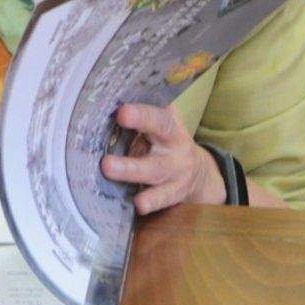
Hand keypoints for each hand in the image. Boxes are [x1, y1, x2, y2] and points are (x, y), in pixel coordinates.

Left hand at [99, 101, 217, 217]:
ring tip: (110, 169)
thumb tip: (104, 100)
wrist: (200, 173)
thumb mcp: (161, 126)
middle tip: (107, 158)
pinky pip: (164, 198)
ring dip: (131, 172)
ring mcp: (177, 173)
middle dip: (133, 148)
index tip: (122, 112)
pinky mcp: (175, 193)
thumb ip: (142, 117)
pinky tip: (139, 204)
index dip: (142, 115)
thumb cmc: (166, 143)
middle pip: (157, 140)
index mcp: (171, 128)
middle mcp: (175, 149)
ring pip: (155, 172)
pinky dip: (152, 201)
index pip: (158, 119)